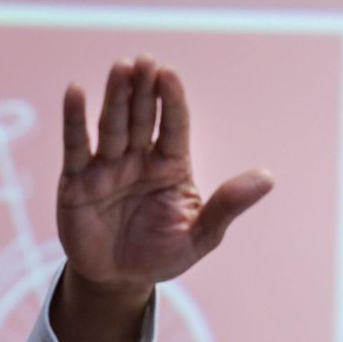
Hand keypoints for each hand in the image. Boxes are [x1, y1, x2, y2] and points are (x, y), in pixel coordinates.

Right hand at [56, 55, 273, 296]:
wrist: (119, 281)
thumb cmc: (161, 255)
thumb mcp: (200, 236)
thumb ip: (227, 206)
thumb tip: (268, 178)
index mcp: (172, 165)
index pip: (174, 126)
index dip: (172, 100)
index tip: (169, 74)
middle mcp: (139, 158)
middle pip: (142, 117)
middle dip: (143, 89)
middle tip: (144, 60)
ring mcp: (107, 166)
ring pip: (112, 124)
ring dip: (115, 96)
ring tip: (120, 67)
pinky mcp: (77, 179)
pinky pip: (76, 145)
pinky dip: (74, 119)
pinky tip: (76, 91)